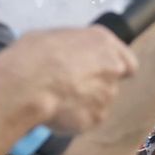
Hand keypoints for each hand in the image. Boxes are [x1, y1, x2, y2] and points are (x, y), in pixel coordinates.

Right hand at [0, 27, 135, 137]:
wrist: (26, 84)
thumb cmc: (34, 54)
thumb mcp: (53, 36)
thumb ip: (75, 48)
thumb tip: (73, 56)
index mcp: (104, 43)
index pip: (128, 63)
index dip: (116, 69)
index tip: (102, 73)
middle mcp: (112, 69)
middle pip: (111, 83)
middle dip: (94, 86)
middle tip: (70, 86)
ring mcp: (107, 95)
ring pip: (99, 102)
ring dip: (84, 102)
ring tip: (57, 97)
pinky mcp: (97, 118)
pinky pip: (88, 118)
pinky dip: (76, 117)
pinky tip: (56, 110)